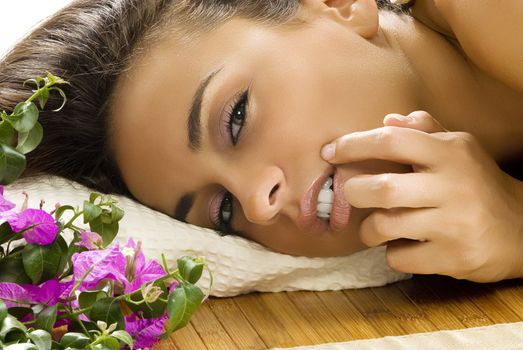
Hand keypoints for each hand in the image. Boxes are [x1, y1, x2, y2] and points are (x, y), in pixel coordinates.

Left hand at [321, 111, 522, 281]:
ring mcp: (454, 225)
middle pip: (382, 189)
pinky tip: (405, 246)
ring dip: (369, 228)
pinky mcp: (454, 258)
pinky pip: (400, 257)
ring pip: (385, 226)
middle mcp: (453, 186)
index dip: (354, 145)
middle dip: (354, 192)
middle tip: (352, 194)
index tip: (330, 151)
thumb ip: (424, 131)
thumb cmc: (477, 183)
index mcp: (450, 153)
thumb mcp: (458, 149)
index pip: (392, 141)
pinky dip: (392, 253)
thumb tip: (387, 119)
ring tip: (377, 226)